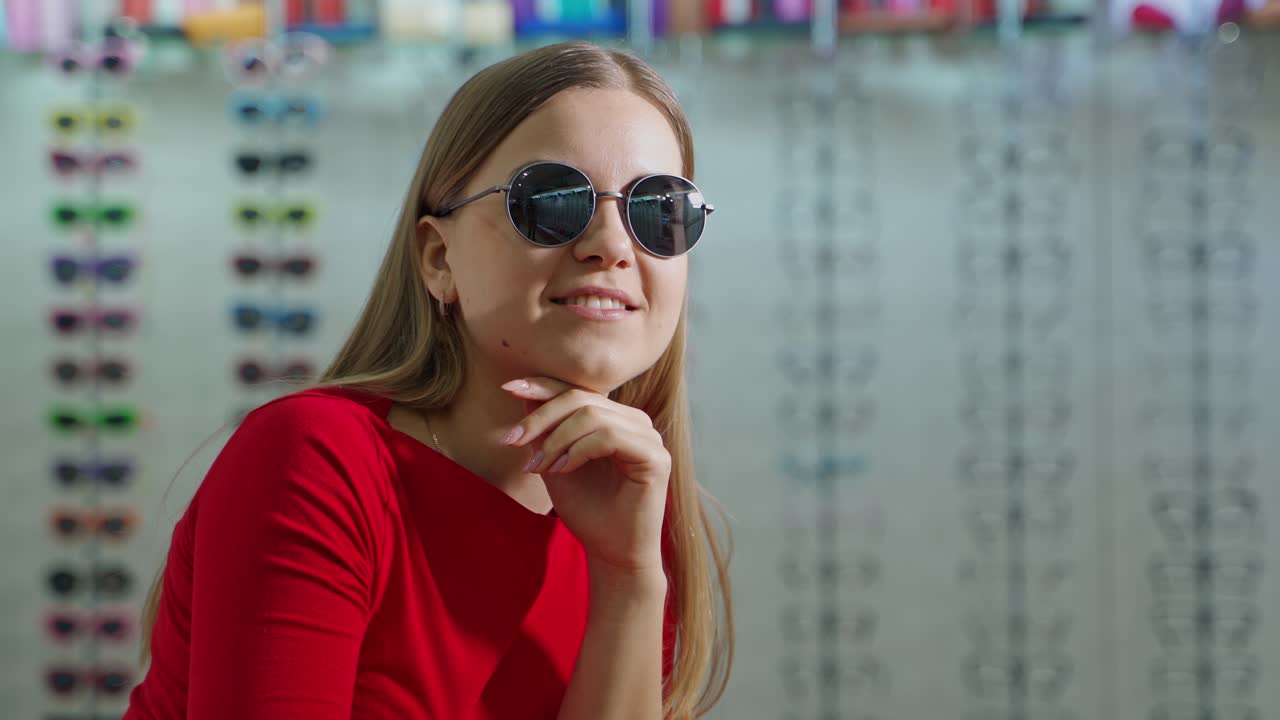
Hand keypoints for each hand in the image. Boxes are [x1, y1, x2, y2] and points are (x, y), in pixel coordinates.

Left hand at [500, 377, 669, 575]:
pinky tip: (563, 470)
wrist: (612, 553)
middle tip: (513, 441)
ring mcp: (649, 437)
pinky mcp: (655, 457)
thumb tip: (522, 392)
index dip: (544, 386)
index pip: (577, 390)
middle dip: (541, 418)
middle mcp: (636, 421)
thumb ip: (544, 431)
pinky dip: (578, 450)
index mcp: (616, 418)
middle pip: (581, 398)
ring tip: (540, 467)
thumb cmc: (587, 510)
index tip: (508, 389)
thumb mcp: (555, 463)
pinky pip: (609, 437)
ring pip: (593, 416)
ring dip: (556, 440)